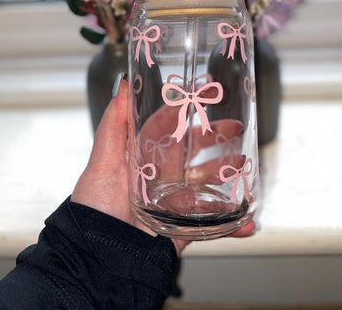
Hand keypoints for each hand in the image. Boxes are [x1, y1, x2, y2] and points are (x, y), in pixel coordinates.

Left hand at [71, 77, 254, 255]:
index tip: (205, 93)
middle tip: (236, 128)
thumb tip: (121, 85)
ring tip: (244, 169)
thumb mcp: (102, 161)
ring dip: (229, 174)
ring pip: (208, 182)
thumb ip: (114, 124)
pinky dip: (233, 225)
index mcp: (143, 155)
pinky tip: (247, 221)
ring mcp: (174, 200)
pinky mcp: (183, 227)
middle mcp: (161, 174)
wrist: (97, 256)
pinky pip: (212, 224)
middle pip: (194, 150)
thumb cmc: (94, 206)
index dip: (187, 108)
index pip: (169, 125)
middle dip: (216, 137)